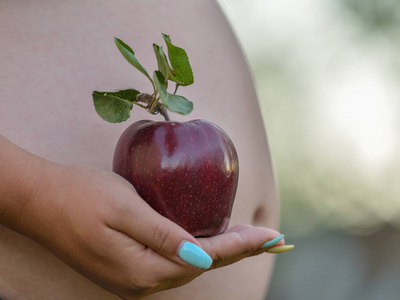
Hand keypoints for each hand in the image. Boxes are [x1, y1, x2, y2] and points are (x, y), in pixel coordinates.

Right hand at [21, 164, 281, 298]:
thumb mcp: (123, 208)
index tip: (271, 236)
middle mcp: (140, 282)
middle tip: (269, 238)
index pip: (205, 258)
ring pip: (188, 267)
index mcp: (142, 269)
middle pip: (201, 267)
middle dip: (238, 252)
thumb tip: (202, 256)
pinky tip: (208, 241)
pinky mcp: (127, 268)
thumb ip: (162, 235)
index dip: (241, 247)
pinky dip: (197, 252)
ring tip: (247, 239)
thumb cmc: (80, 196)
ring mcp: (133, 278)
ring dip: (219, 253)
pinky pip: (172, 264)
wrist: (39, 200)